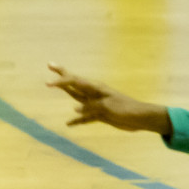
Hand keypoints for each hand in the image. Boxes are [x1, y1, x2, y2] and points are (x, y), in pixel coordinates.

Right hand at [46, 64, 172, 134]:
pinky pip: (84, 117)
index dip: (61, 81)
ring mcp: (95, 104)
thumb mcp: (108, 106)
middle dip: (62, 75)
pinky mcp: (99, 115)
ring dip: (66, 91)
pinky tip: (68, 124)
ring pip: (76, 97)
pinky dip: (76, 120)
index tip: (48, 84)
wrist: (140, 118)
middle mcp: (93, 93)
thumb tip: (76, 108)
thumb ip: (92, 106)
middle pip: (74, 82)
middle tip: (50, 64)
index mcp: (96, 88)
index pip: (75, 81)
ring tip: (54, 86)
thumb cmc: (126, 109)